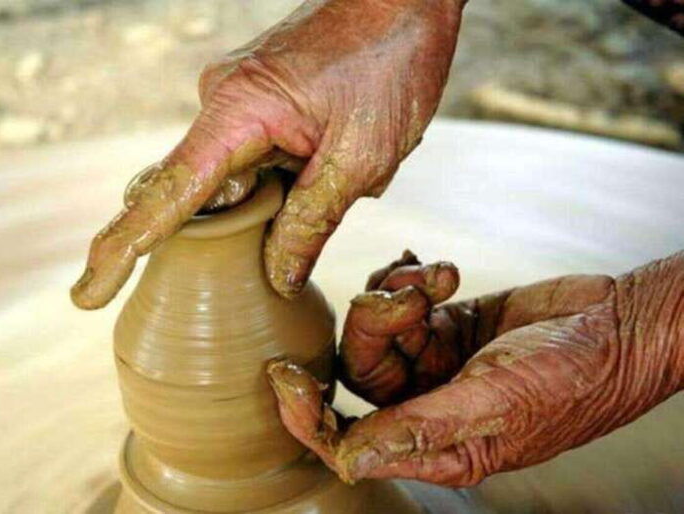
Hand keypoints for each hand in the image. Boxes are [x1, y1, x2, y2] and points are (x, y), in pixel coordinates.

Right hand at [70, 0, 464, 308]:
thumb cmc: (390, 62)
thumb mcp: (361, 157)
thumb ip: (312, 221)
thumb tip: (277, 277)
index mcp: (236, 113)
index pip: (165, 196)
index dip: (122, 250)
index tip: (86, 295)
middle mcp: (220, 102)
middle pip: (186, 192)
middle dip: (220, 227)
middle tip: (280, 216)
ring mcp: (235, 99)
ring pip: (227, 177)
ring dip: (271, 195)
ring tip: (334, 156)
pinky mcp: (256, 101)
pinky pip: (248, 155)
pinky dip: (278, 176)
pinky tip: (326, 153)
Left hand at [268, 251, 683, 485]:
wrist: (619, 324)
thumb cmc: (573, 376)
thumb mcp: (497, 404)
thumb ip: (420, 429)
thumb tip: (348, 460)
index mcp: (436, 444)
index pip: (347, 441)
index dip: (308, 415)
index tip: (283, 374)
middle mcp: (429, 405)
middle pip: (359, 372)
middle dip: (373, 328)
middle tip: (408, 298)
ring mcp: (437, 362)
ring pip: (376, 330)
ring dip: (394, 296)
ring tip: (435, 278)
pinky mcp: (446, 324)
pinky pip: (399, 301)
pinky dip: (406, 280)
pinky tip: (432, 269)